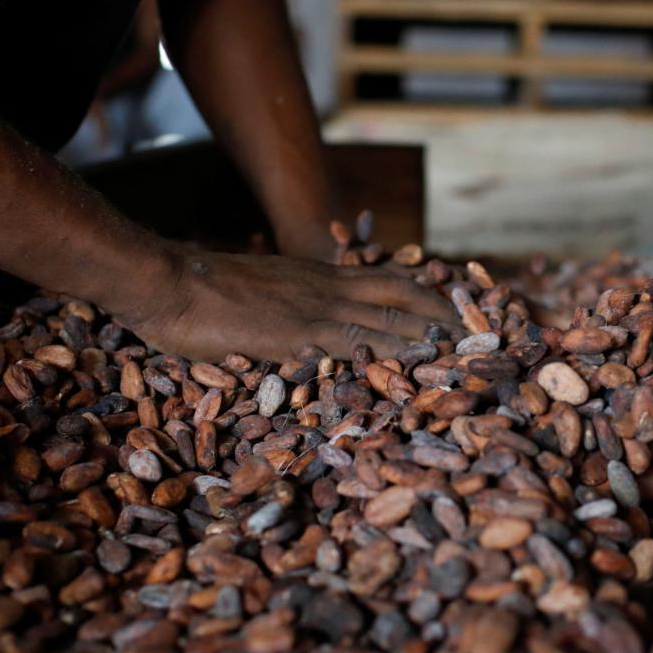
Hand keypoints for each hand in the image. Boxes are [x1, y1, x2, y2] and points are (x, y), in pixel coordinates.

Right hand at [115, 247, 455, 361]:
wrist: (167, 282)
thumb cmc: (200, 293)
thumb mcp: (258, 293)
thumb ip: (287, 312)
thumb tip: (305, 339)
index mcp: (320, 278)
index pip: (390, 280)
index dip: (428, 294)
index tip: (459, 309)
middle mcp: (327, 288)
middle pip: (404, 297)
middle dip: (447, 317)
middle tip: (485, 337)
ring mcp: (315, 309)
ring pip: (390, 320)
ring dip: (431, 340)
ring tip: (468, 357)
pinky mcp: (298, 334)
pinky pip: (354, 345)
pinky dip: (389, 359)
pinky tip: (415, 374)